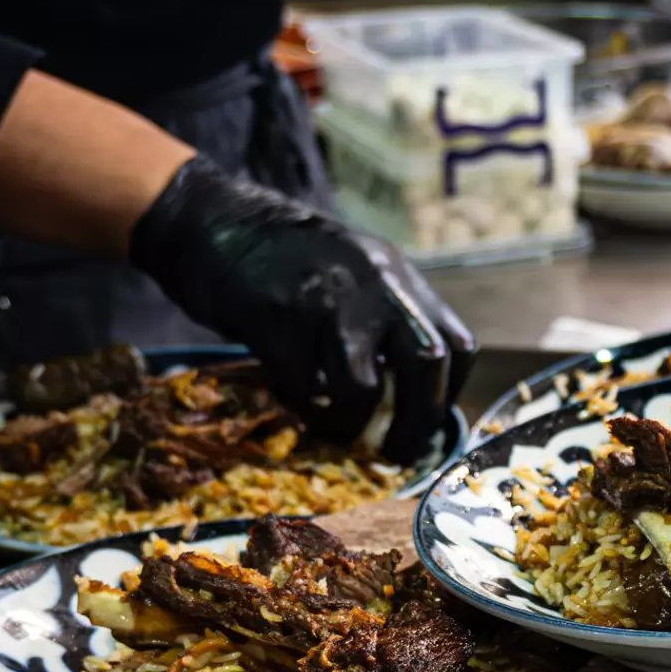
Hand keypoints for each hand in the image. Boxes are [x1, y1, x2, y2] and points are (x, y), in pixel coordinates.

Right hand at [129, 156, 475, 464]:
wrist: (214, 221)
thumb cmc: (289, 259)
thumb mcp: (359, 272)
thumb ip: (390, 318)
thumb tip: (414, 393)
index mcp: (400, 277)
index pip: (456, 346)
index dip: (447, 394)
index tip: (427, 418)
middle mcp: (375, 285)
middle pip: (425, 365)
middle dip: (416, 421)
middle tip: (396, 450)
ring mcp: (327, 301)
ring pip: (363, 387)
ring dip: (351, 422)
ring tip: (337, 424)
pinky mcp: (277, 320)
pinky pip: (303, 388)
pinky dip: (303, 406)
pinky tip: (295, 395)